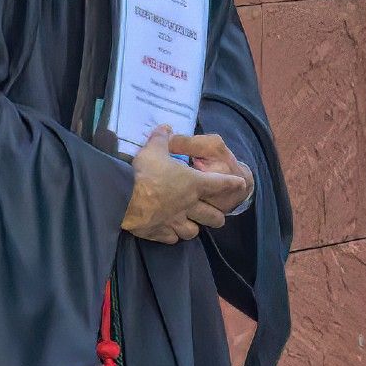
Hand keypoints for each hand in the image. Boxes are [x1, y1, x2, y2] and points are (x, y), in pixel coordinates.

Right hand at [120, 123, 249, 243]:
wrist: (124, 198)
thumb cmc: (145, 172)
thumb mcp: (153, 149)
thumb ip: (161, 138)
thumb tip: (166, 127)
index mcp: (193, 184)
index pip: (220, 184)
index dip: (231, 183)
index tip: (241, 184)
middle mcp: (189, 205)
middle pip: (213, 217)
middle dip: (216, 217)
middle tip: (215, 215)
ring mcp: (175, 222)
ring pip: (193, 232)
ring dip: (194, 228)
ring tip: (191, 224)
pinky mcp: (160, 233)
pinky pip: (172, 238)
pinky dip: (172, 235)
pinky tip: (169, 231)